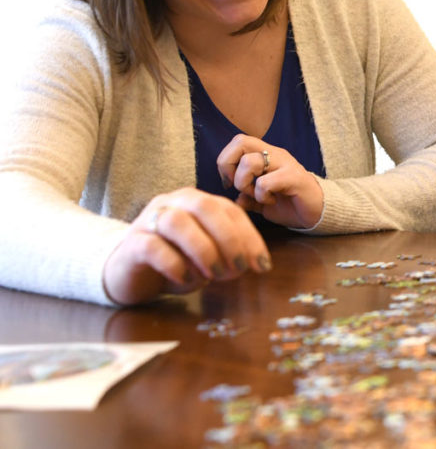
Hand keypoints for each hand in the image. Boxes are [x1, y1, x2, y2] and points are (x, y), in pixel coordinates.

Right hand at [102, 188, 271, 304]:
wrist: (126, 274)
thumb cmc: (173, 262)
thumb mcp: (206, 258)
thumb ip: (227, 255)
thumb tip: (249, 264)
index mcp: (196, 202)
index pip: (229, 210)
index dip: (250, 236)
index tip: (262, 264)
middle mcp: (172, 203)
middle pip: (205, 207)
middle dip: (229, 238)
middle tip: (240, 268)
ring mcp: (149, 220)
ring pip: (177, 222)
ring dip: (202, 250)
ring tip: (214, 275)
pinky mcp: (131, 243)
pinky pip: (153, 247)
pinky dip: (175, 263)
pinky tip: (187, 279)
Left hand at [217, 134, 323, 229]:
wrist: (318, 212)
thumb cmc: (291, 204)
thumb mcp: (263, 202)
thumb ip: (248, 198)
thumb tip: (235, 200)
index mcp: (267, 155)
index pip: (238, 142)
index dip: (225, 161)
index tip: (229, 183)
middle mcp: (275, 154)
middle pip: (240, 142)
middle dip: (229, 166)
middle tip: (237, 185)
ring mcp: (285, 164)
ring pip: (250, 162)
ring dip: (245, 184)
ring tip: (257, 195)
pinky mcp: (293, 177)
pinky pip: (265, 182)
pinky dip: (261, 196)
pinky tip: (270, 201)